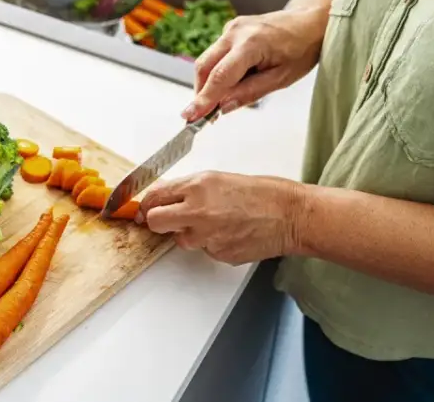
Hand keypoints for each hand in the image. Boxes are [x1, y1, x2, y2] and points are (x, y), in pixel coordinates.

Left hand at [137, 171, 307, 264]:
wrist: (289, 214)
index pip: (155, 197)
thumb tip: (164, 195)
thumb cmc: (261, 193)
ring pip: (181, 240)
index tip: (143, 209)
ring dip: (189, 234)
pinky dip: (211, 244)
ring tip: (215, 223)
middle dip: (157, 222)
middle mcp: (198, 211)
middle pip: (156, 222)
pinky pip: (204, 250)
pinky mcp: (219, 254)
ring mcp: (208, 235)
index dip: (146, 204)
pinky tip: (229, 233)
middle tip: (167, 220)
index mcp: (197, 186)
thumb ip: (188, 188)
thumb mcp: (218, 179)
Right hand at [182, 7, 326, 121]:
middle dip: (201, 92)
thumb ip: (250, 93)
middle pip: (204, 66)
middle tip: (202, 116)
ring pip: (207, 60)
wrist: (310, 22)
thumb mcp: (282, 79)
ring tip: (223, 100)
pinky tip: (235, 80)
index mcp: (251, 44)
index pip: (219, 77)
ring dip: (209, 82)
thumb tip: (223, 107)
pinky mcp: (230, 29)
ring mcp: (230, 28)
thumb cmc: (302, 49)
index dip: (204, 99)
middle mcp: (235, 32)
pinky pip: (216, 54)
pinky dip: (218, 71)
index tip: (190, 116)